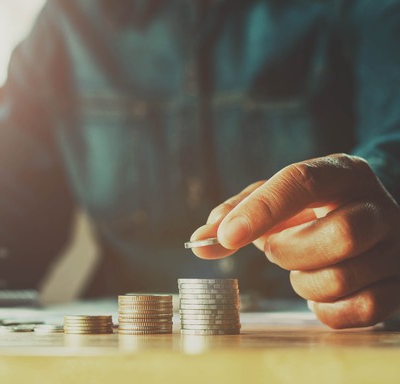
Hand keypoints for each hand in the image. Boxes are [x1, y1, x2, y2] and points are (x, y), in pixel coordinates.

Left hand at [190, 154, 399, 328]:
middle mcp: (378, 206)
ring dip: (303, 282)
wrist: (366, 217)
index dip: (262, 210)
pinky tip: (319, 293)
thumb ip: (235, 214)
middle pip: (340, 235)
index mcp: (342, 173)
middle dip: (290, 252)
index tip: (227, 236)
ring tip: (300, 268)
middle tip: (276, 250)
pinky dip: (326, 308)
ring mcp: (396, 248)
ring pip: (344, 278)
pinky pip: (361, 310)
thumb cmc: (311, 209)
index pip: (303, 182)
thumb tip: (200, 242)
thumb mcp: (274, 198)